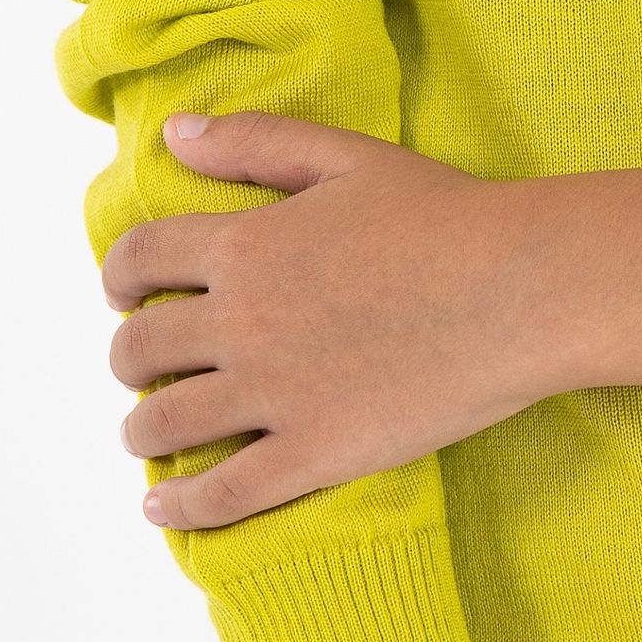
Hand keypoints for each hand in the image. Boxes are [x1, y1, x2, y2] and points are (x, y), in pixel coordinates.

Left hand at [102, 111, 565, 527]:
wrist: (523, 289)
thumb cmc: (448, 216)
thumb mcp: (346, 158)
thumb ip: (255, 143)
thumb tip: (175, 134)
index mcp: (245, 245)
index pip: (137, 260)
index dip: (118, 278)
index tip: (124, 294)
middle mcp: (243, 321)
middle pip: (138, 348)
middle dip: (130, 359)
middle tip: (144, 369)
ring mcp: (275, 393)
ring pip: (163, 424)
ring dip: (141, 430)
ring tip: (148, 434)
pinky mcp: (316, 453)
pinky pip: (223, 492)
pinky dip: (181, 505)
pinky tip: (165, 507)